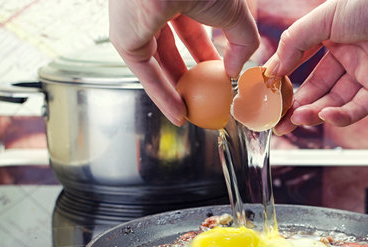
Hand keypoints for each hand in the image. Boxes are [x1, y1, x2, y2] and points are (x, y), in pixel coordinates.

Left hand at [109, 0, 259, 125]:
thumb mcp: (237, 16)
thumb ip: (242, 43)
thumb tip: (235, 70)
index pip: (191, 28)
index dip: (204, 53)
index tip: (218, 74)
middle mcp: (154, 6)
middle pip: (170, 48)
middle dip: (188, 74)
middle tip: (203, 95)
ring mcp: (137, 23)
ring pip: (156, 64)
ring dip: (175, 92)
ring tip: (191, 113)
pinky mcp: (126, 40)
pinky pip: (145, 74)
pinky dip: (162, 96)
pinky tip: (178, 114)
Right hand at [264, 0, 367, 134]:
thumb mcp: (323, 19)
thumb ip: (294, 43)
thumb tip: (272, 70)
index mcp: (330, 35)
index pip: (301, 62)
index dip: (285, 79)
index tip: (269, 94)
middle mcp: (345, 55)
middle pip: (316, 87)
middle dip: (296, 106)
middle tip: (278, 122)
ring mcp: (363, 72)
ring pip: (334, 100)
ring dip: (313, 112)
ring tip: (295, 120)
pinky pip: (358, 107)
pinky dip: (341, 115)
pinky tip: (324, 115)